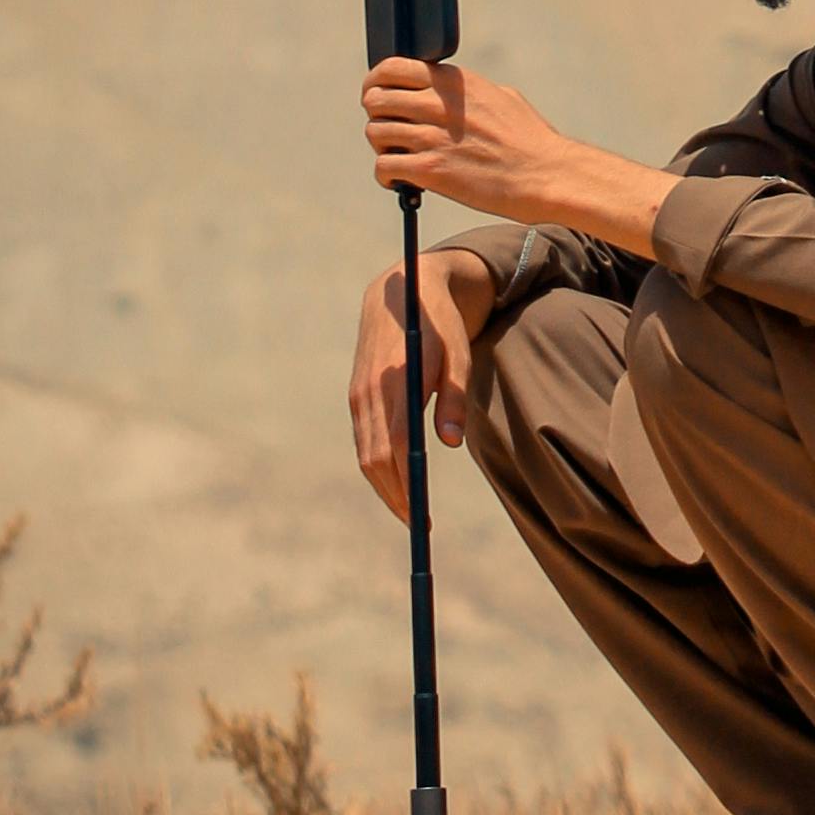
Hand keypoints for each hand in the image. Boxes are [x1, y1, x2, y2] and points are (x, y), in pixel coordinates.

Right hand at [350, 242, 497, 520]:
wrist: (402, 290)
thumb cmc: (441, 323)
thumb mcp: (458, 353)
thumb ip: (455, 396)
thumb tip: (451, 443)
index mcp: (396, 378)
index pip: (397, 446)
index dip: (407, 484)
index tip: (422, 515)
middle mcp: (370, 389)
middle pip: (375, 459)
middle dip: (396, 496)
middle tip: (420, 524)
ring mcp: (358, 393)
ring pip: (365, 455)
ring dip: (385, 487)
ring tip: (410, 511)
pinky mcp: (356, 395)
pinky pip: (363, 442)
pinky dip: (377, 467)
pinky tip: (396, 481)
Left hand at [360, 55, 563, 216]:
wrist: (543, 175)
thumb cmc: (529, 139)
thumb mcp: (499, 96)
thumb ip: (464, 90)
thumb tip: (444, 91)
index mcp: (454, 81)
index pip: (392, 67)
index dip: (376, 82)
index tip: (377, 94)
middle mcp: (438, 103)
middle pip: (375, 99)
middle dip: (377, 115)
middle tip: (389, 131)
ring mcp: (432, 136)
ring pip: (375, 133)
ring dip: (381, 147)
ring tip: (398, 158)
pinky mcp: (430, 170)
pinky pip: (383, 167)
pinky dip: (385, 176)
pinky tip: (400, 180)